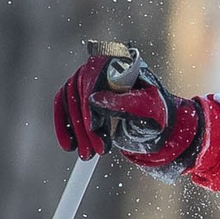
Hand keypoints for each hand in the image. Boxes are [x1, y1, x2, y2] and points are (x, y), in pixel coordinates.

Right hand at [51, 51, 204, 177]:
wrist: (156, 122)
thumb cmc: (156, 113)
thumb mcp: (147, 110)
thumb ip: (125, 103)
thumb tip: (95, 100)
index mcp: (121, 64)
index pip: (97, 77)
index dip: (92, 102)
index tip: (93, 127)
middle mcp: (101, 67)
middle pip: (80, 89)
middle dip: (83, 124)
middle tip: (92, 150)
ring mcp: (88, 79)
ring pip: (69, 100)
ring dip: (74, 130)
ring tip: (86, 154)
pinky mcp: (79, 93)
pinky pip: (63, 105)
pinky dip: (63, 126)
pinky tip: (68, 145)